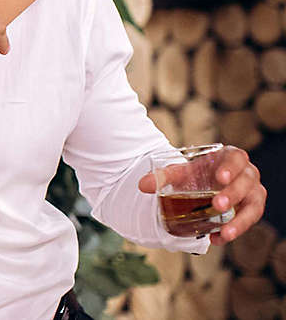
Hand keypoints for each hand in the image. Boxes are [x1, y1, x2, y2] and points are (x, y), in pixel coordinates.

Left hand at [138, 146, 265, 243]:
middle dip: (233, 195)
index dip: (231, 167)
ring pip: (254, 206)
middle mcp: (247, 174)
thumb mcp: (182, 173)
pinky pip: (248, 221)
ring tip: (225, 232)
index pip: (236, 158)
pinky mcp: (251, 209)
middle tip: (217, 205)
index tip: (220, 177)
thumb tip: (142, 186)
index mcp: (231, 158)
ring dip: (240, 220)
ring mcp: (252, 193)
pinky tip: (217, 239)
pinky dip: (234, 230)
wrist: (207, 183)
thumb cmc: (198, 174)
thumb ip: (164, 177)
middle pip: (246, 183)